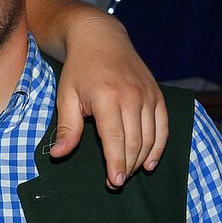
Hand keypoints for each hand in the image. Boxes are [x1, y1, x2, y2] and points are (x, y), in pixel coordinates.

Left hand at [50, 15, 168, 187]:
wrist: (101, 39)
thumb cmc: (79, 70)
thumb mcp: (66, 97)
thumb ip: (66, 128)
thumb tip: (57, 154)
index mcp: (107, 98)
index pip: (115, 139)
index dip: (116, 163)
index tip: (114, 182)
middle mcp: (132, 97)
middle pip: (135, 142)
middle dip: (127, 166)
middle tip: (116, 183)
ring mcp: (148, 95)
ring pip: (150, 137)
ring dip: (141, 160)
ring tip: (127, 173)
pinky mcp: (157, 95)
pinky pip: (163, 126)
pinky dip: (159, 147)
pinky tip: (149, 163)